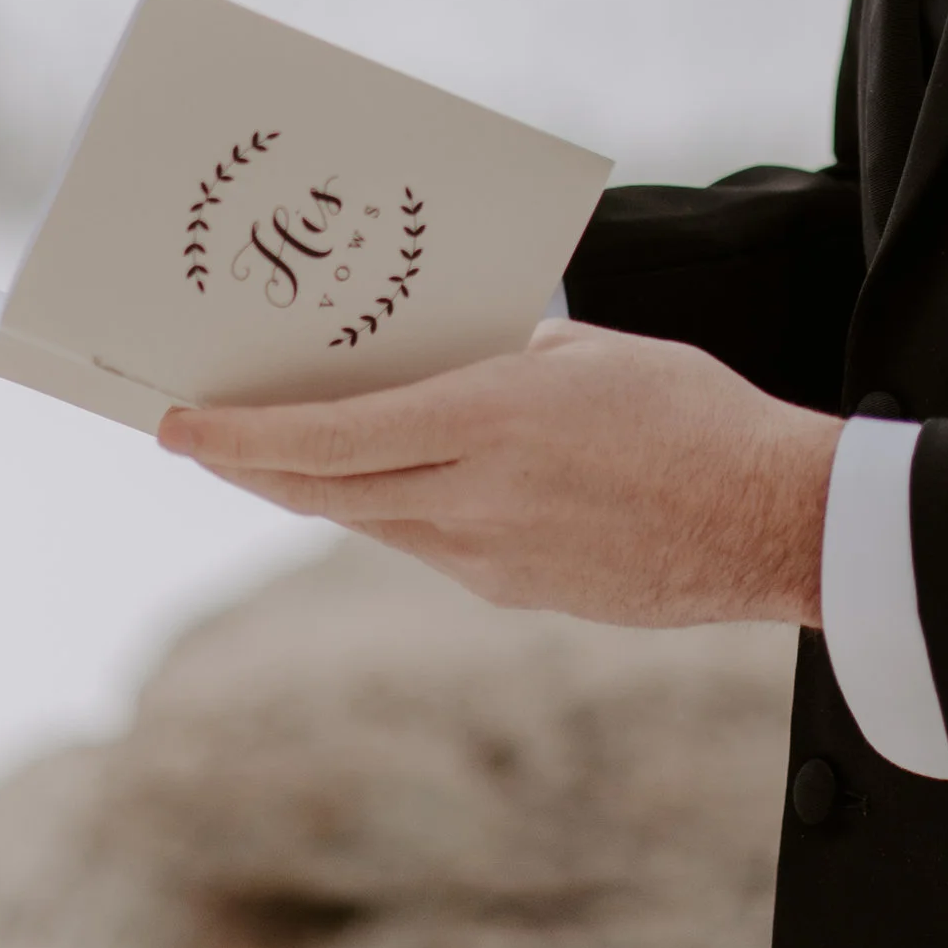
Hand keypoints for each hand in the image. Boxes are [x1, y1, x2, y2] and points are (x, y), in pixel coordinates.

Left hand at [157, 321, 839, 626]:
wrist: (768, 520)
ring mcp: (494, 560)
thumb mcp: (590, 354)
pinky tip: (403, 485)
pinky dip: (399, 511)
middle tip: (204, 440)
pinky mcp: (522, 593)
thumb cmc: (693, 414)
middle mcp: (474, 500)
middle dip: (256, 466)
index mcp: (489, 421)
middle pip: (328, 490)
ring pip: (374, 522)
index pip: (328, 437)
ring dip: (322, 490)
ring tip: (286, 457)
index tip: (179, 425)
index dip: (242, 437)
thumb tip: (444, 368)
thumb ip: (506, 361)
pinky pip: (434, 546)